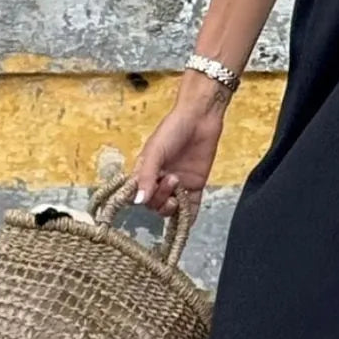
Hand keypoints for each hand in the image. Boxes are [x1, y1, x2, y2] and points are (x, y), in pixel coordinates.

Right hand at [131, 74, 229, 223]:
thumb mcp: (155, 151)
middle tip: (171, 179)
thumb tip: (138, 201)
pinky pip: (190, 208)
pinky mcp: (195, 186)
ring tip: (178, 185)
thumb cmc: (172, 129)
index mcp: (145, 172)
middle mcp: (159, 181)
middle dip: (160, 197)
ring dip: (172, 206)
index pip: (138, 195)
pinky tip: (187, 220)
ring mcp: (178, 185)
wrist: (200, 119)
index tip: (146, 195)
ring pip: (170, 209)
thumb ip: (146, 176)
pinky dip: (188, 217)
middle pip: (154, 204)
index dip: (142, 198)